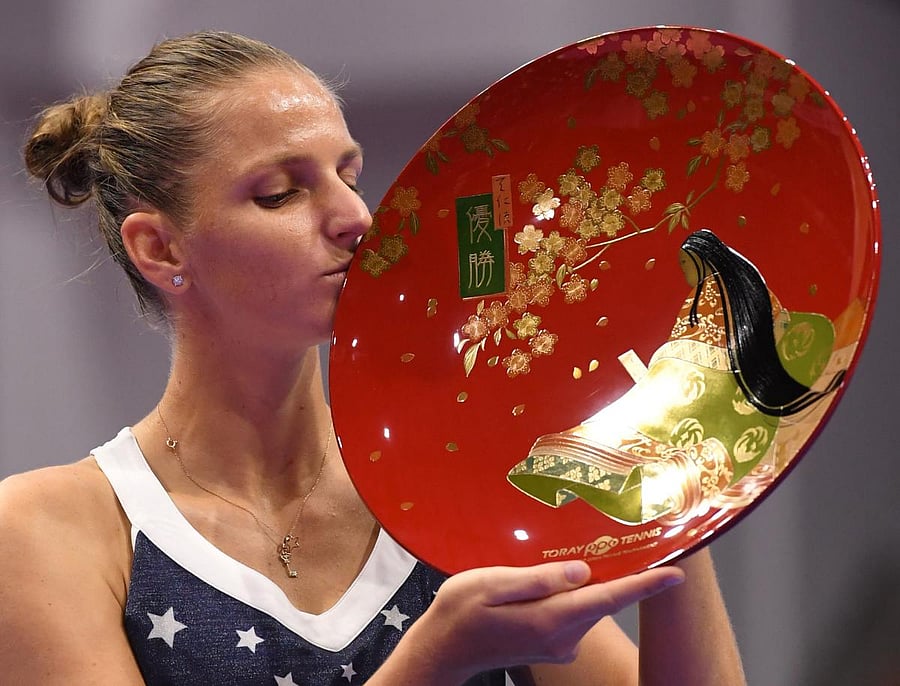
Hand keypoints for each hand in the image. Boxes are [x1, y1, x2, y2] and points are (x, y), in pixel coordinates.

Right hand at [392, 560, 683, 683]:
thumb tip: (581, 570)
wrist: (442, 650)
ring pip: (589, 605)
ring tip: (595, 550)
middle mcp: (562, 636)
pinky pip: (574, 612)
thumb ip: (538, 578)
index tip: (676, 574)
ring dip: (596, 582)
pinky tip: (565, 575)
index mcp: (551, 618)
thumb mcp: (491, 585)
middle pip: (604, 600)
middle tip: (637, 541)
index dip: (644, 585)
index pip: (609, 598)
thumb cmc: (460, 613)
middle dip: (624, 574)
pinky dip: (578, 594)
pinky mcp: (550, 643)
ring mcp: (558, 643)